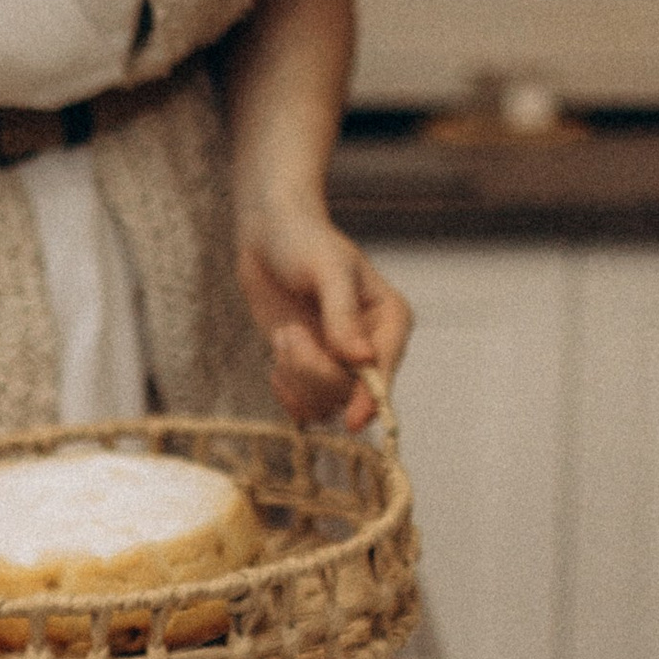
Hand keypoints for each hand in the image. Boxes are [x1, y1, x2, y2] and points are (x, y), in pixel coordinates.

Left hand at [236, 206, 410, 429]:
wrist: (268, 237)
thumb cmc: (303, 241)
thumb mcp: (327, 270)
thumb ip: (342, 314)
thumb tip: (363, 359)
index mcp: (390, 321)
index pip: (385, 371)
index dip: (370, 399)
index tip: (354, 421)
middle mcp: (371, 348)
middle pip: (351, 394)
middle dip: (313, 371)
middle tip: (288, 334)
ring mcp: (339, 363)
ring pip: (325, 403)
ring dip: (296, 377)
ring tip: (284, 335)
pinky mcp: (310, 370)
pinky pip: (304, 406)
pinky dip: (286, 392)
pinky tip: (276, 360)